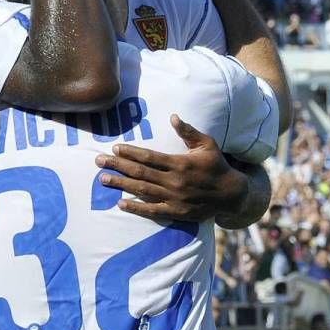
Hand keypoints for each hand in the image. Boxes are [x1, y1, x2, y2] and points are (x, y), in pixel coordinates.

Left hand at [94, 116, 248, 221]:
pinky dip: (135, 207)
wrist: (231, 194)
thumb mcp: (207, 144)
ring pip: (142, 190)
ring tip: (103, 179)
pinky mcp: (176, 212)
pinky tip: (120, 203)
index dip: (131, 153)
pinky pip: (152, 211)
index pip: (150, 157)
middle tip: (98, 162)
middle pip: (140, 173)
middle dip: (118, 167)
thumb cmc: (216, 165)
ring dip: (121, 184)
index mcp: (180, 163)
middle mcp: (175, 181)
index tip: (115, 149)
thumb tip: (173, 117)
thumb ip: (189, 131)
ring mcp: (174, 198)